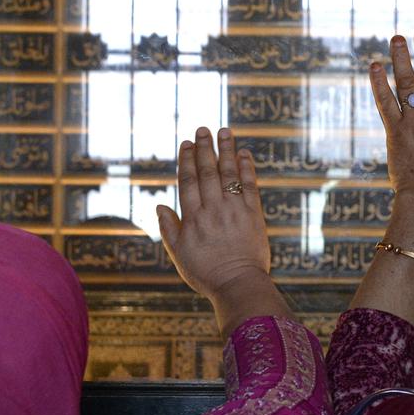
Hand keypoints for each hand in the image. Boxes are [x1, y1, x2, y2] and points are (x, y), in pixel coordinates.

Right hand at [157, 127, 271, 303]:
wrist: (238, 285)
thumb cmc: (205, 273)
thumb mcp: (179, 254)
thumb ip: (169, 228)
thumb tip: (159, 206)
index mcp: (192, 218)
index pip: (188, 181)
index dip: (187, 160)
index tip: (186, 143)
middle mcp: (213, 209)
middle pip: (208, 172)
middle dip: (205, 148)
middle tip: (203, 129)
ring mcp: (235, 210)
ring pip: (229, 173)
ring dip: (226, 150)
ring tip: (224, 131)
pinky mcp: (254, 215)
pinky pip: (250, 186)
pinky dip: (247, 168)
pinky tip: (245, 154)